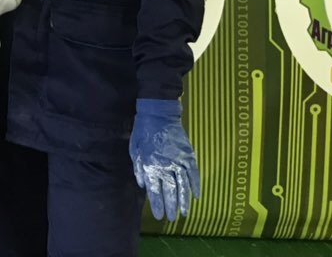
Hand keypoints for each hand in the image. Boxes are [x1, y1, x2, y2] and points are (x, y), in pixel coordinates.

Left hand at [129, 98, 200, 220]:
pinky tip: (197, 196)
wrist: (158, 113)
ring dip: (184, 201)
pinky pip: (194, 173)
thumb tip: (142, 184)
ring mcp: (178, 161)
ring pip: (183, 186)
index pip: (154, 190)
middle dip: (170, 206)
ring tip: (184, 213)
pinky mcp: (188, 155)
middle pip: (169, 191)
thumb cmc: (143, 130)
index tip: (159, 216)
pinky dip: (196, 185)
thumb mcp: (134, 148)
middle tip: (171, 218)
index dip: (157, 204)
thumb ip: (138, 168)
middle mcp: (165, 166)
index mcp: (150, 165)